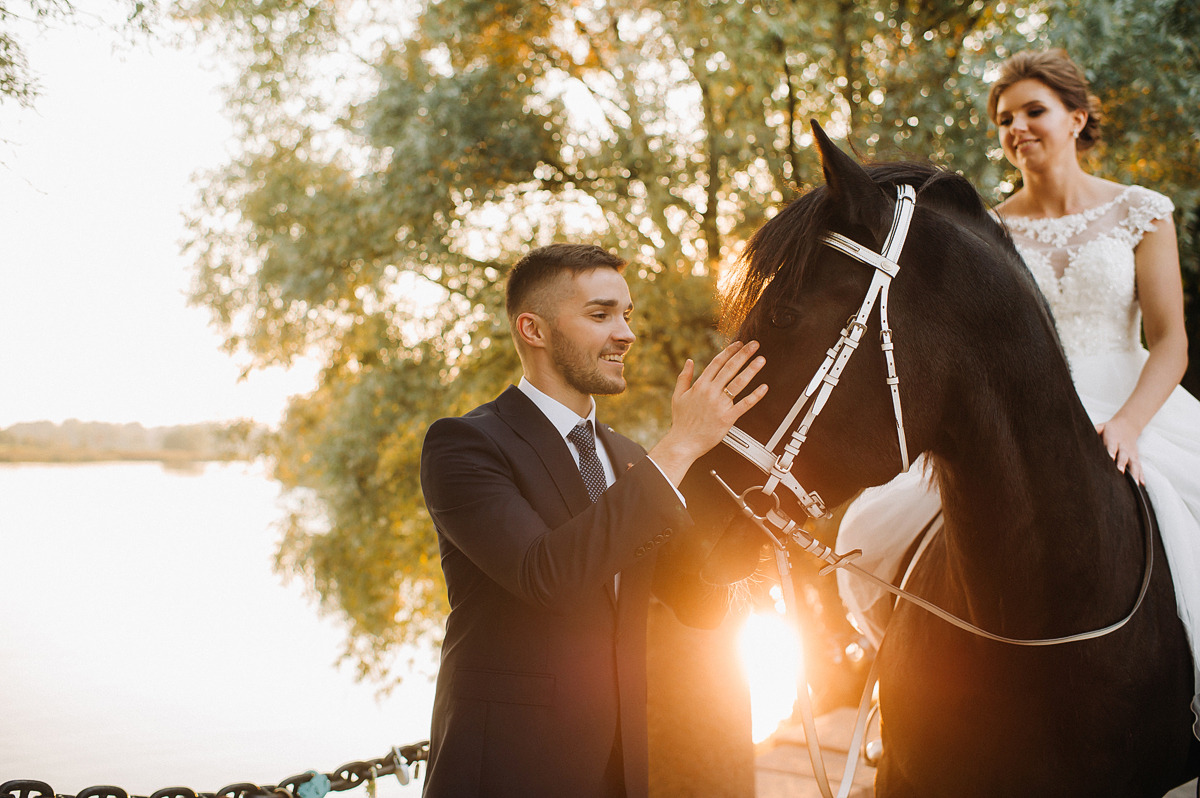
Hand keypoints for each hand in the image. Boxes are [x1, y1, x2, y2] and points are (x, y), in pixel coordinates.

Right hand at [648, 340, 768, 485]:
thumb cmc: (681, 422)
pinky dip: (755, 396)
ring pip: (738, 383)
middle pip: (730, 368)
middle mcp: (710, 392)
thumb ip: (684, 377)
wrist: (683, 443)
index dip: (729, 351)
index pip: (717, 363)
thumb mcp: (677, 396)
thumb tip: (689, 361)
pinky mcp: (727, 418)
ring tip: (761, 360)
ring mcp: (719, 405)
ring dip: (751, 370)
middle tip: (754, 344)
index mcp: (699, 385)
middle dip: (743, 354)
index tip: (739, 344)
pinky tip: (764, 387)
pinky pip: (744, 404)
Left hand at [1096, 416, 1143, 483]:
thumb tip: (1081, 431)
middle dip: (1122, 463)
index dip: (1111, 451)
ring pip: (1134, 463)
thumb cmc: (1109, 429)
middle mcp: (1124, 447)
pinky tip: (1141, 484)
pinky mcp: (1136, 458)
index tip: (1110, 458)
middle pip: (1124, 456)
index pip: (1112, 445)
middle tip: (1120, 471)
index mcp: (1114, 438)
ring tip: (1134, 483)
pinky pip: (1139, 467)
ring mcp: (1131, 453)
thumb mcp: (1101, 426)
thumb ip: (1094, 430)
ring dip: (1134, 473)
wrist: (1127, 425)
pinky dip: (1141, 475)